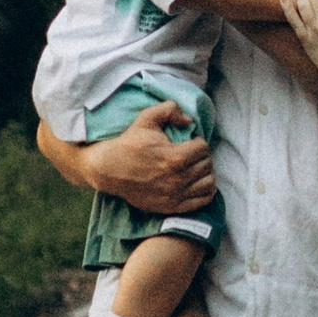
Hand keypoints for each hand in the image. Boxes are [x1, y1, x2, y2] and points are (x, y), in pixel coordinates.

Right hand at [79, 98, 216, 217]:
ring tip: (195, 166)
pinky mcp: (171, 206)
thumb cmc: (129, 143)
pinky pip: (202, 200)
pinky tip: (197, 181)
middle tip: (192, 153)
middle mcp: (178, 179)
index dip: (198, 141)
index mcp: (175, 157)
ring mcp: (175, 195)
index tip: (189, 141)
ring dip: (205, 172)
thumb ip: (170, 110)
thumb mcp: (146, 118)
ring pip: (208, 183)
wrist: (109, 170)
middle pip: (207, 164)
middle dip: (202, 155)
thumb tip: (189, 120)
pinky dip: (205, 191)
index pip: (203, 148)